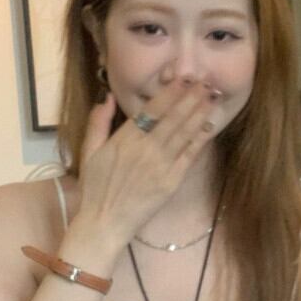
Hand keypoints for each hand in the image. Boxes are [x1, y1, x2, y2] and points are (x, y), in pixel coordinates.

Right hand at [72, 78, 219, 249]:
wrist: (105, 223)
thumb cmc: (95, 188)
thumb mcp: (88, 151)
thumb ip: (98, 122)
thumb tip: (109, 96)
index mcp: (125, 138)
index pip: (153, 109)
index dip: (171, 92)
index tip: (184, 78)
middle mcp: (147, 148)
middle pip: (174, 117)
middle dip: (191, 97)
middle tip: (205, 82)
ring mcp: (162, 165)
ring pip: (185, 133)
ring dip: (199, 113)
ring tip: (212, 97)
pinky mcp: (172, 181)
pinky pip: (189, 156)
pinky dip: (200, 140)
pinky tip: (208, 127)